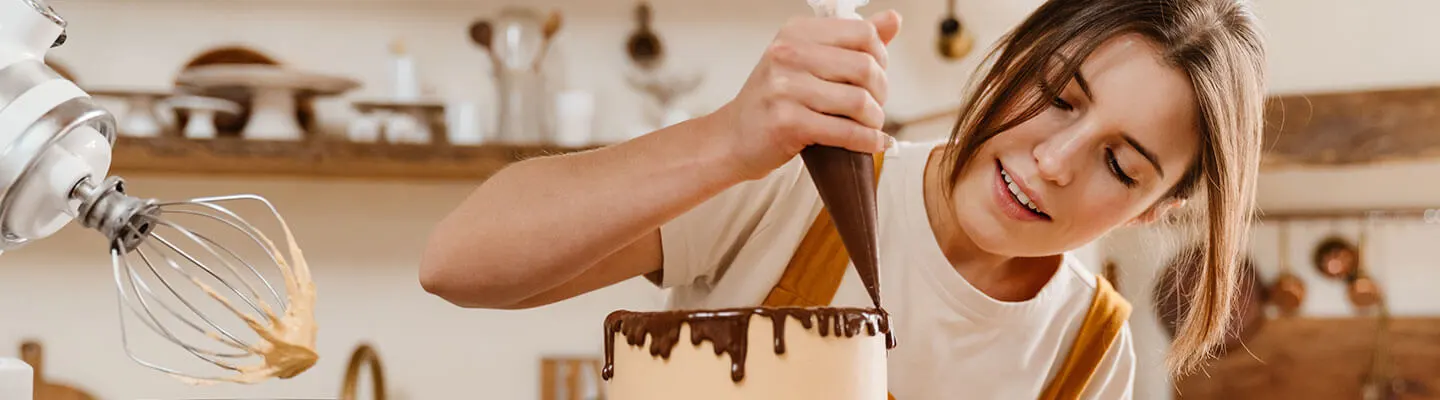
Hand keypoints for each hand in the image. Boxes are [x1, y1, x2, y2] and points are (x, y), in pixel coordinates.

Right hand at [704, 10, 902, 180]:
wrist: (731, 138)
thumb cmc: (774, 100)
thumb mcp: (806, 60)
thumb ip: (850, 40)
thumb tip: (892, 19)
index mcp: (796, 32)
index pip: (863, 33)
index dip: (881, 57)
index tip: (875, 76)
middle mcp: (788, 54)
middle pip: (866, 67)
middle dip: (882, 92)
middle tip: (874, 107)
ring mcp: (785, 88)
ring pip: (859, 101)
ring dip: (875, 120)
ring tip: (870, 126)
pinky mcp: (787, 123)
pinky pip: (845, 131)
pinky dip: (868, 141)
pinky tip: (873, 143)